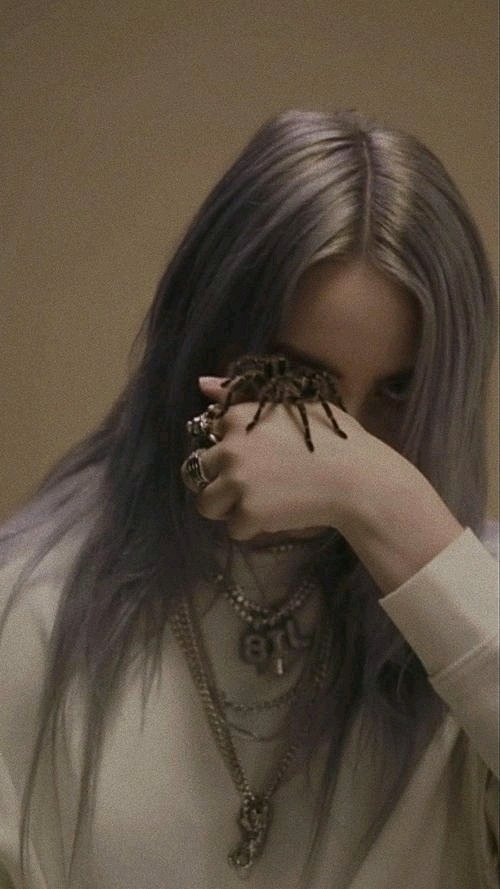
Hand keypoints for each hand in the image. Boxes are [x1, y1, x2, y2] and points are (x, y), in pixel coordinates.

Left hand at [183, 376, 423, 543]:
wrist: (357, 477)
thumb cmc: (334, 438)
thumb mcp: (290, 406)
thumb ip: (240, 396)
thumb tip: (201, 383)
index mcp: (238, 418)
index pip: (211, 436)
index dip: (231, 449)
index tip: (255, 456)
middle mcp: (230, 448)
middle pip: (201, 471)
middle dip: (222, 479)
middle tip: (255, 485)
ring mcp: (237, 482)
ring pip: (207, 504)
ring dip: (227, 507)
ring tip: (258, 505)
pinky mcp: (248, 513)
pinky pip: (233, 529)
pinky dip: (251, 528)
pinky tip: (276, 517)